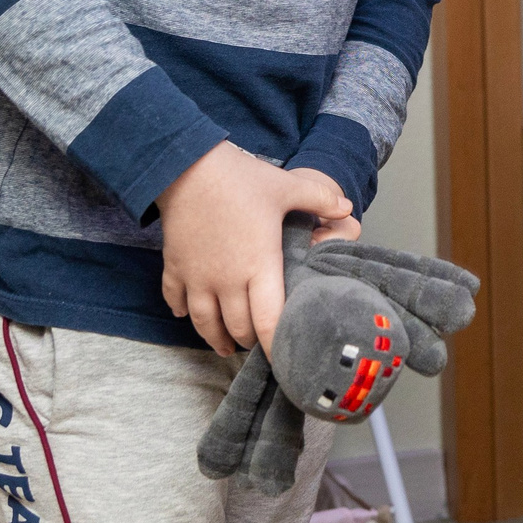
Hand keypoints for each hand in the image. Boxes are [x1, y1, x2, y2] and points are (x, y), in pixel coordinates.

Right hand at [159, 143, 351, 356]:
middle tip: (257, 344)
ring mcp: (197, 277)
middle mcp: (227, 280)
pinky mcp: (174, 267)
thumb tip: (347, 207)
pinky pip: (175, 299)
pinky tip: (185, 313)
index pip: (269, 321)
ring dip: (216, 338)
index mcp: (259, 266)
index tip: (285, 358)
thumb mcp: (286, 187)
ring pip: (204, 324)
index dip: (276, 346)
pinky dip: (181, 311)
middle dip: (250, 341)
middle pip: (238, 328)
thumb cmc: (240, 178)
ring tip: (226, 346)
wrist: (186, 165)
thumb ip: (320, 199)